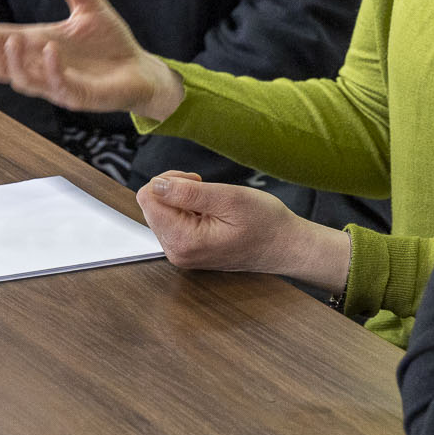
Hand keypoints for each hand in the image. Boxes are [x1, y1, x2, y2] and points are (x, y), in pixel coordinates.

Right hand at [0, 0, 182, 119]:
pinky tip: (51, 48)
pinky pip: (58, 86)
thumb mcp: (90, 7)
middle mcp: (41, 67)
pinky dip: (51, 68)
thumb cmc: (110, 43)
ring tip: (12, 39)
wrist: (140, 69)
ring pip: (22, 80)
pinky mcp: (78, 96)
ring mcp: (57, 84)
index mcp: (37, 46)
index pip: (0, 42)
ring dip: (13, 61)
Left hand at [138, 172, 350, 291]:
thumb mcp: (229, 198)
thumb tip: (156, 185)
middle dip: (174, 189)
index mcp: (184, 241)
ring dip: (183, 199)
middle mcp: (177, 252)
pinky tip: (211, 212)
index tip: (196, 182)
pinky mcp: (188, 250)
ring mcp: (182, 253)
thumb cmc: (265, 224)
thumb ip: (188, 192)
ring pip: (162, 211)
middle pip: (151, 205)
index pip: (148, 198)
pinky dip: (188, 209)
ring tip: (212, 202)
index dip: (169, 181)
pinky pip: (174, 221)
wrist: (286, 246)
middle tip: (205, 189)